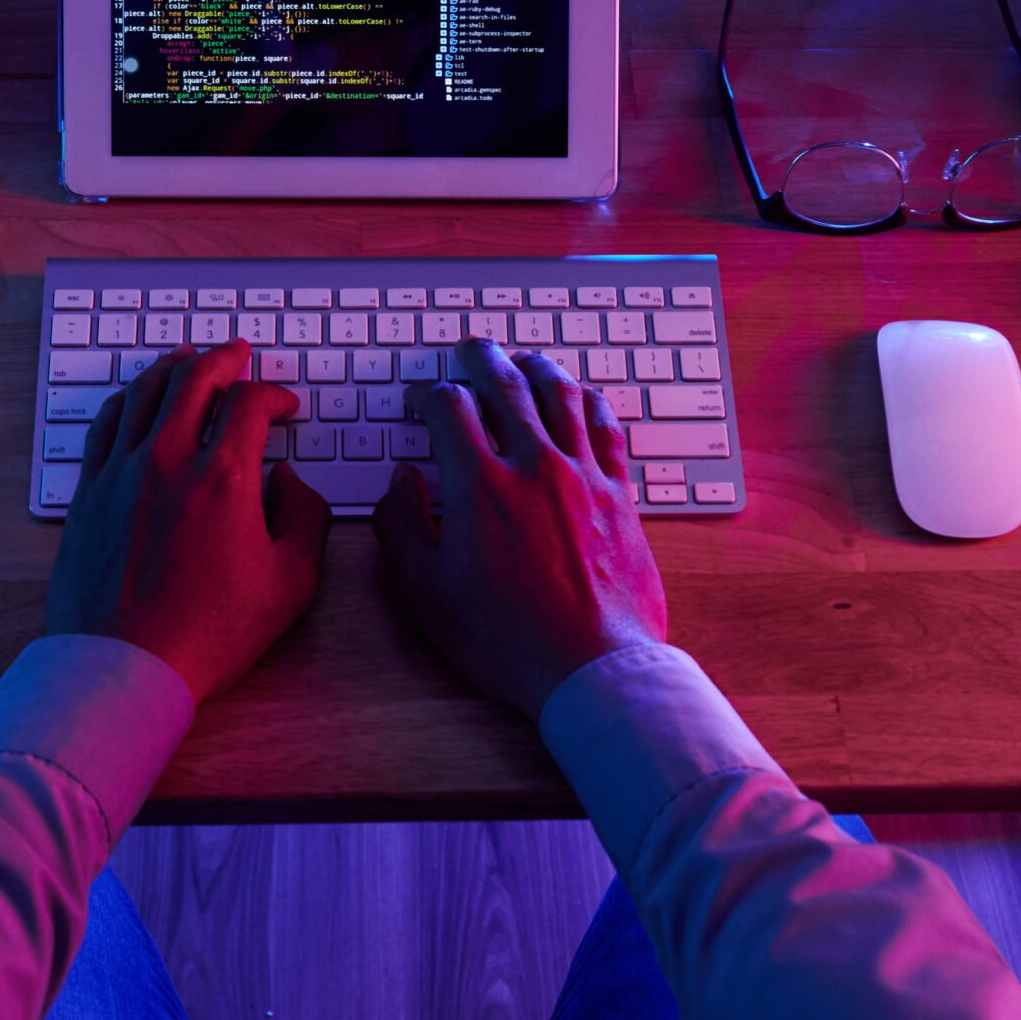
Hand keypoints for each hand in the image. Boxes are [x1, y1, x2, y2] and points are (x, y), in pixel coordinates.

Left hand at [46, 340, 332, 704]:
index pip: (251, 403)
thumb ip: (307, 520)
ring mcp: (122, 472)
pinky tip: (138, 398)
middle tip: (238, 353)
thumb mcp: (289, 585)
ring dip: (174, 366)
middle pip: (195, 377)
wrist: (123, 667)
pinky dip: (129, 398)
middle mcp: (169, 460)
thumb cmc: (205, 634)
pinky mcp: (89, 491)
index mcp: (224, 478)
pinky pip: (107, 423)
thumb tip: (293, 481)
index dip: (275, 394)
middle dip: (224, 358)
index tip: (284, 406)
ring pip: (147, 390)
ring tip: (189, 358)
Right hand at [372, 337, 666, 719]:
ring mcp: (581, 476)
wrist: (592, 669)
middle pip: (505, 385)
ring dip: (537, 368)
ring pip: (560, 395)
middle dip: (482, 359)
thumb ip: (402, 529)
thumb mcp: (427, 596)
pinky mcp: (620, 495)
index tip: (423, 401)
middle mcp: (532, 466)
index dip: (429, 395)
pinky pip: (606, 427)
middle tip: (471, 350)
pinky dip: (590, 402)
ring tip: (524, 360)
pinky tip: (583, 398)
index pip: (448, 407)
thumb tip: (400, 481)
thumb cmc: (507, 641)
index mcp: (478, 487)